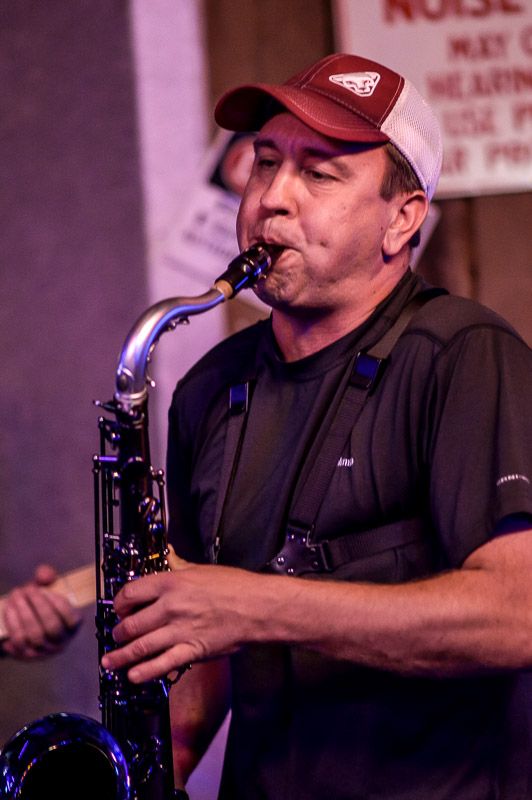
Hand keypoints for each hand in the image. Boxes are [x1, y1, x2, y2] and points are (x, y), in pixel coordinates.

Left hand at [2, 564, 81, 659]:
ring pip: (34, 634)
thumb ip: (47, 576)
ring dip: (23, 612)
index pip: (71, 618)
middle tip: (26, 589)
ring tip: (15, 596)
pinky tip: (9, 609)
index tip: (43, 588)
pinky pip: (19, 640)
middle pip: (52, 626)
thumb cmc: (39, 604)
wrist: (24, 626)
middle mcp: (61, 642)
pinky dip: (13, 623)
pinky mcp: (26, 655)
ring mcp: (43, 651)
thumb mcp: (45, 588)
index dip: (57, 602)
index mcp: (73, 626)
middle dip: (38, 605)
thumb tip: (45, 576)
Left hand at [101, 558, 260, 682]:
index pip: (131, 593)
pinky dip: (143, 672)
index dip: (119, 603)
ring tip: (109, 661)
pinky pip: (161, 664)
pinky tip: (133, 675)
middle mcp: (171, 606)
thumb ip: (179, 564)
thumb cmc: (235, 586)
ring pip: (140, 646)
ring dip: (121, 656)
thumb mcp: (202, 569)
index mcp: (172, 582)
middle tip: (116, 636)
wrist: (258, 607)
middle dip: (119, 633)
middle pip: (131, 623)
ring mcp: (180, 630)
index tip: (119, 609)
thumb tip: (168, 553)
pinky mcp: (192, 650)